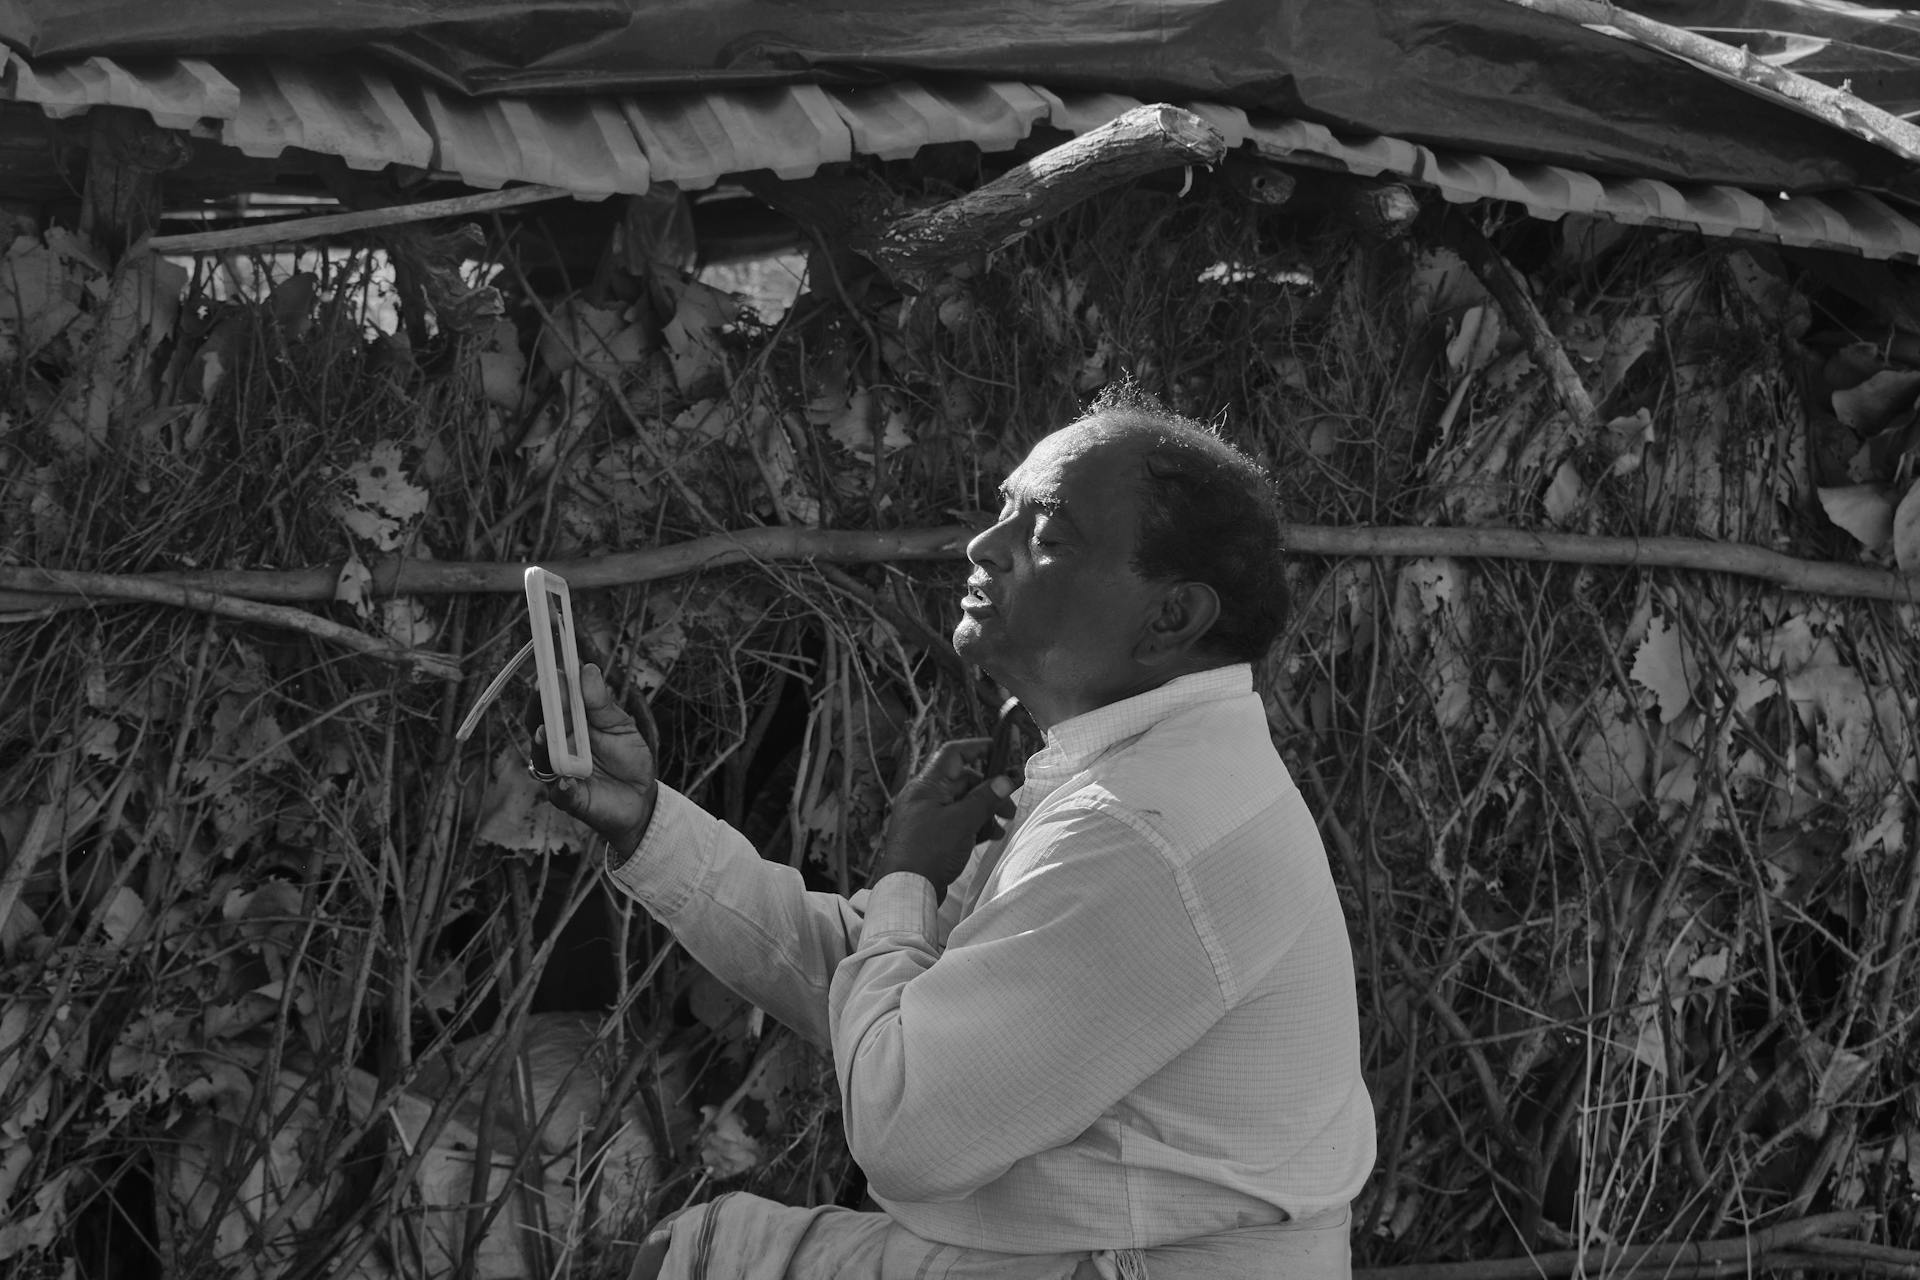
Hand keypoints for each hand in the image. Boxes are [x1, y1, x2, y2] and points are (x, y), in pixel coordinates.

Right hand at [541, 663, 658, 862]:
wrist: (641, 797)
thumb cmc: (627, 757)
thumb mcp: (620, 725)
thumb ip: (602, 703)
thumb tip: (587, 670)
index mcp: (568, 723)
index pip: (550, 702)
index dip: (549, 686)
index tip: (553, 671)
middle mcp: (557, 746)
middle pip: (537, 725)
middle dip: (541, 710)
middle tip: (546, 694)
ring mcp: (559, 772)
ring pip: (542, 758)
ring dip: (542, 746)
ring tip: (545, 734)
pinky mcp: (567, 799)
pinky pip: (559, 794)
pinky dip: (562, 788)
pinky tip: (567, 781)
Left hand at [870, 739, 1017, 897]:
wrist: (908, 890)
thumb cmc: (931, 850)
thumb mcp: (962, 822)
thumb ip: (985, 799)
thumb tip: (1006, 780)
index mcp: (925, 786)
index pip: (952, 755)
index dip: (975, 748)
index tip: (998, 749)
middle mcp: (924, 798)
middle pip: (962, 782)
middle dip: (988, 791)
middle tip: (1009, 807)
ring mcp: (926, 817)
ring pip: (961, 804)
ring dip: (984, 811)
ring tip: (1002, 827)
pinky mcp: (930, 836)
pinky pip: (956, 822)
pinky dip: (974, 826)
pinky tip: (991, 837)